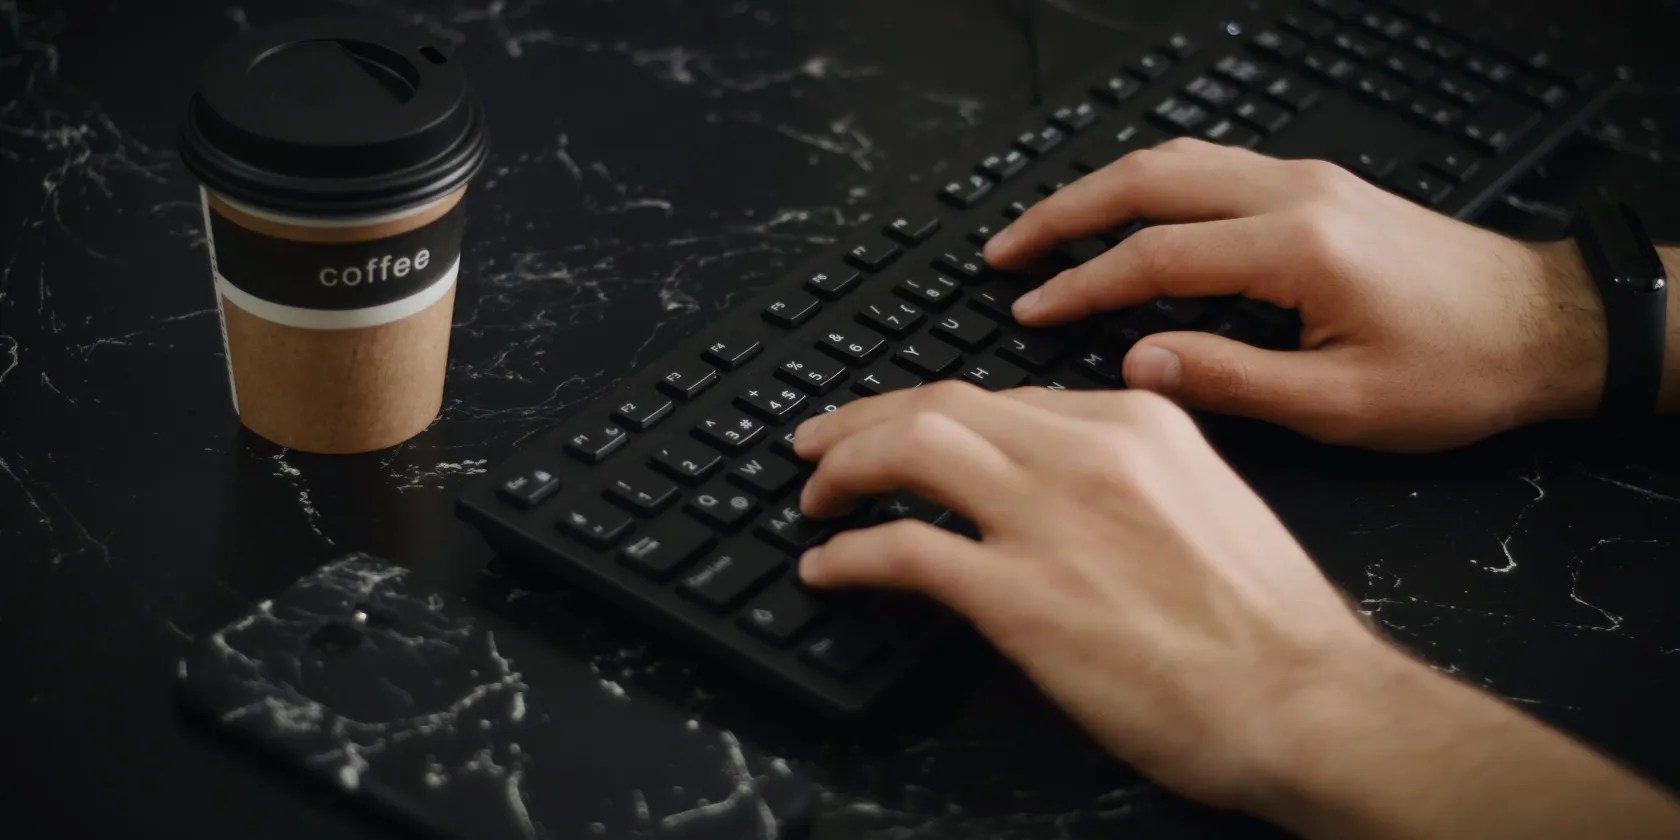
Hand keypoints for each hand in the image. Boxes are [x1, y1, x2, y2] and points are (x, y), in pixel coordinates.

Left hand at [792, 382, 1387, 807]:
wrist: (1309, 700)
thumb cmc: (1271, 626)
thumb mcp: (1207, 505)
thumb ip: (1131, 479)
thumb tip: (1057, 493)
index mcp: (1140, 422)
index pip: (1006, 397)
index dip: (936, 415)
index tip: (906, 433)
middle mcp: (1088, 451)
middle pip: (941, 403)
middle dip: (865, 419)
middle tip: (820, 444)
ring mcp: (1050, 518)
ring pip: (910, 449)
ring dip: (845, 468)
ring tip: (814, 496)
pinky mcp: (1021, 595)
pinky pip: (903, 549)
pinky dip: (849, 554)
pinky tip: (827, 569)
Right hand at [982, 138, 1604, 451]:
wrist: (1545, 326)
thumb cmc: (1458, 371)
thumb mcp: (1342, 405)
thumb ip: (1233, 382)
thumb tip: (1139, 364)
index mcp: (1297, 248)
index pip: (1154, 256)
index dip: (1081, 287)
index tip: (1028, 310)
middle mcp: (1296, 196)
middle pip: (1149, 181)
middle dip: (1064, 213)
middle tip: (1004, 250)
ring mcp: (1307, 182)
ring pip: (1177, 161)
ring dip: (1101, 191)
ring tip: (1045, 230)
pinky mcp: (1317, 190)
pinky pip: (1211, 168)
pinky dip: (1148, 188)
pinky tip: (1125, 217)